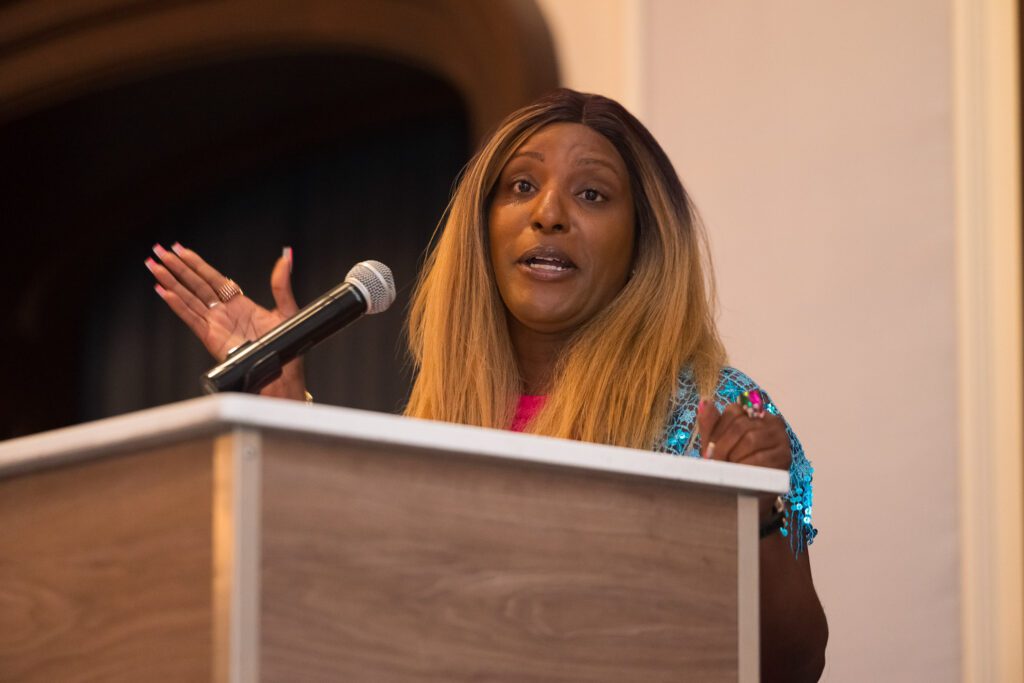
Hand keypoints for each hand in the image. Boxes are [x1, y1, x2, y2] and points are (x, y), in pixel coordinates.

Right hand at [145, 242, 306, 400]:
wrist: (281, 373)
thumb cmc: (285, 346)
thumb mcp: (286, 309)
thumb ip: (281, 284)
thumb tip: (285, 258)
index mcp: (239, 304)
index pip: (212, 278)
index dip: (196, 264)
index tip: (180, 250)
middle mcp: (223, 313)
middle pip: (195, 284)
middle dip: (177, 268)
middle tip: (159, 251)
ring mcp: (215, 324)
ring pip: (188, 298)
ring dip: (170, 281)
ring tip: (154, 266)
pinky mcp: (210, 337)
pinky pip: (191, 317)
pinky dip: (177, 304)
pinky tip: (164, 291)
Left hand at [696, 398, 791, 518]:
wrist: (750, 493)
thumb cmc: (732, 463)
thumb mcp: (717, 443)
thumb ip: (710, 423)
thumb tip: (705, 402)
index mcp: (753, 412)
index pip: (733, 412)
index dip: (717, 432)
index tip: (709, 451)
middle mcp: (771, 421)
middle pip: (740, 426)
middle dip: (723, 447)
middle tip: (714, 463)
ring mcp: (780, 438)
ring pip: (750, 440)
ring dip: (734, 457)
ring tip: (727, 469)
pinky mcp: (785, 456)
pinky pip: (761, 458)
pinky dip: (746, 467)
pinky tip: (741, 475)